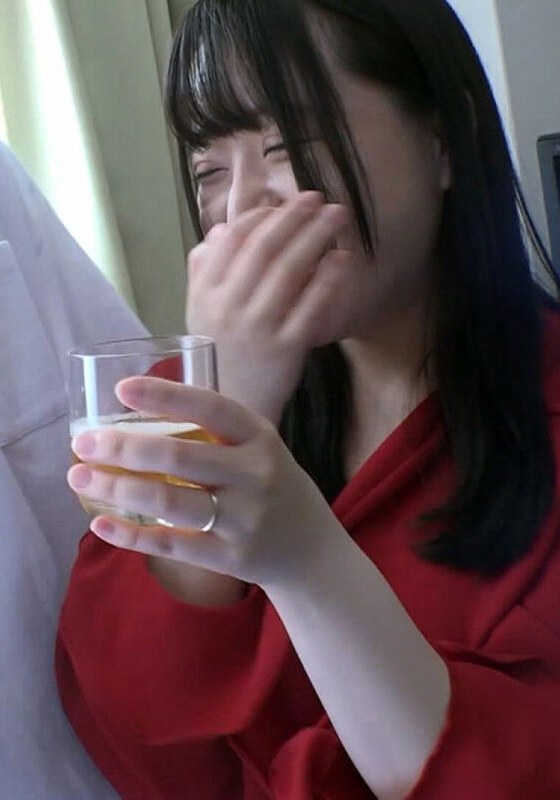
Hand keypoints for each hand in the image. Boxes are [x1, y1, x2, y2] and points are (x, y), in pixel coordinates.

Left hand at [67, 376, 344, 588]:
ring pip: (170, 503)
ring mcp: (244, 520)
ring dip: (117, 488)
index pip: (213, 408)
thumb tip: (139, 410)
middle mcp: (255, 476)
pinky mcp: (230, 558)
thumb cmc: (270, 485)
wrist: (311, 549)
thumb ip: (214, 430)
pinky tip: (100, 523)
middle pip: (181, 458)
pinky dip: (131, 535)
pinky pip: (172, 545)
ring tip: (79, 476)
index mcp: (260, 438)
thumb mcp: (258, 447)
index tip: (123, 388)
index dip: (167, 396)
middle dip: (124, 448)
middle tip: (83, 442)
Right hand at [187, 192, 350, 423]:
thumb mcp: (199, 317)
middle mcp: (228, 307)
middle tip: (318, 197)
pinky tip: (342, 261)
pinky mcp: (285, 349)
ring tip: (337, 216)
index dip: (261, 216)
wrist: (231, 414)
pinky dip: (327, 279)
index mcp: (205, 296)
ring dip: (315, 236)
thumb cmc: (218, 362)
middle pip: (264, 249)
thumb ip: (204, 272)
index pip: (232, 241)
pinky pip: (310, 306)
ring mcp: (257, 328)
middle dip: (294, 217)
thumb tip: (222, 229)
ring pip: (288, 271)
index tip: (283, 205)